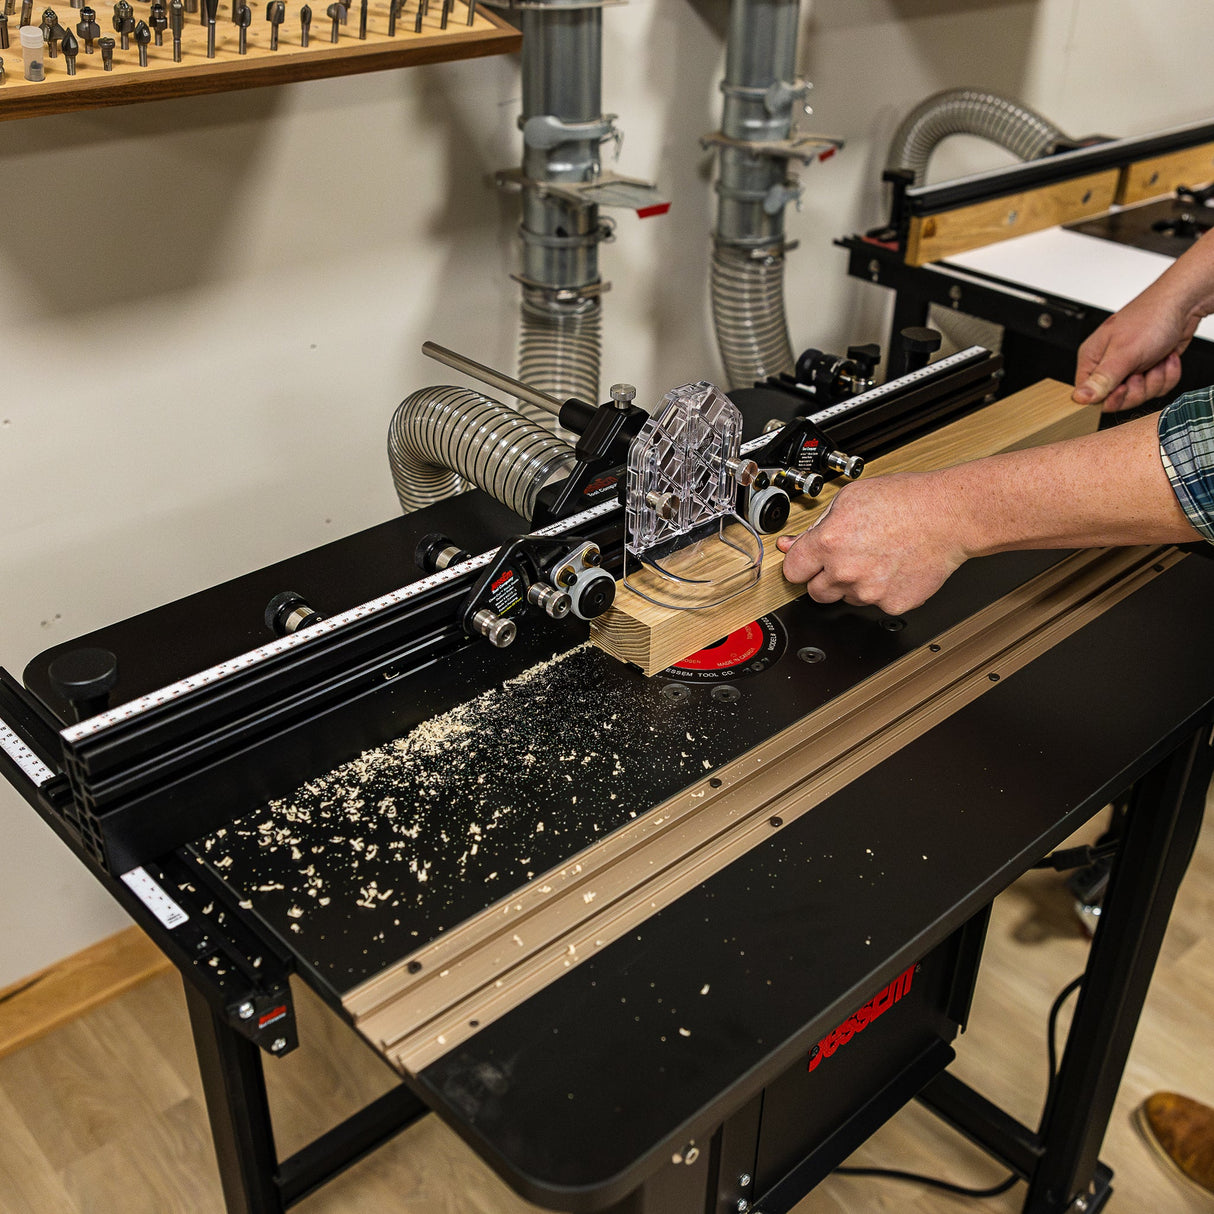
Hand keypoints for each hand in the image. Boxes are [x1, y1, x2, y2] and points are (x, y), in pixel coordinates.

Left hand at [775, 472, 969, 615]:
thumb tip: (792, 544)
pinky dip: (883, 591)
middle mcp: (845, 571)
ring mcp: (869, 592)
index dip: (800, 565)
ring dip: (854, 584)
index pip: (792, 571)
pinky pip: (877, 604)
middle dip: (824, 578)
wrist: (949, 516)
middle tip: (845, 559)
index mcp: (829, 543)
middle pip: (815, 592)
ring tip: (877, 557)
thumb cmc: (906, 500)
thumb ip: (817, 525)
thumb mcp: (851, 498)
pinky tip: (894, 568)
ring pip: (847, 599)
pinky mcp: (893, 604)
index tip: (806, 563)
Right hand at [1072, 254, 1211, 411]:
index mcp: (1093, 359)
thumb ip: (1102, 379)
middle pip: (1117, 399)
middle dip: (1138, 388)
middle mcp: (1109, 365)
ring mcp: (1130, 368)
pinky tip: (1167, 358)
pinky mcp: (1149, 369)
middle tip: (1142, 371)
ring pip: (1140, 395)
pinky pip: (1157, 387)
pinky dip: (1168, 375)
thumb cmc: (1151, 317)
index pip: (1090, 396)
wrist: (1184, 303)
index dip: (1109, 398)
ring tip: (1157, 359)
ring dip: (1156, 379)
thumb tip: (1079, 397)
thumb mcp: (1124, 352)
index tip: (1123, 387)